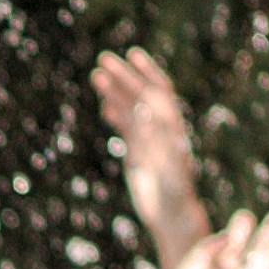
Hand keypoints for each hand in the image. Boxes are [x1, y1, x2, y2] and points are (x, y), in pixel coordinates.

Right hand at [89, 49, 212, 268]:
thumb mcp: (162, 163)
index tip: (132, 54)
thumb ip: (152, 137)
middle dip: (123, 77)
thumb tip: (143, 110)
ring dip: (116, 93)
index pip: (158, 92)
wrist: (172, 214)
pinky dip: (117, 115)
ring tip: (96, 76)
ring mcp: (150, 140)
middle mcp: (161, 129)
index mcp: (170, 127)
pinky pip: (128, 128)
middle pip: (141, 95)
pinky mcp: (140, 153)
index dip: (147, 72)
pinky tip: (105, 107)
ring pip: (132, 110)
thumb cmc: (171, 192)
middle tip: (103, 59)